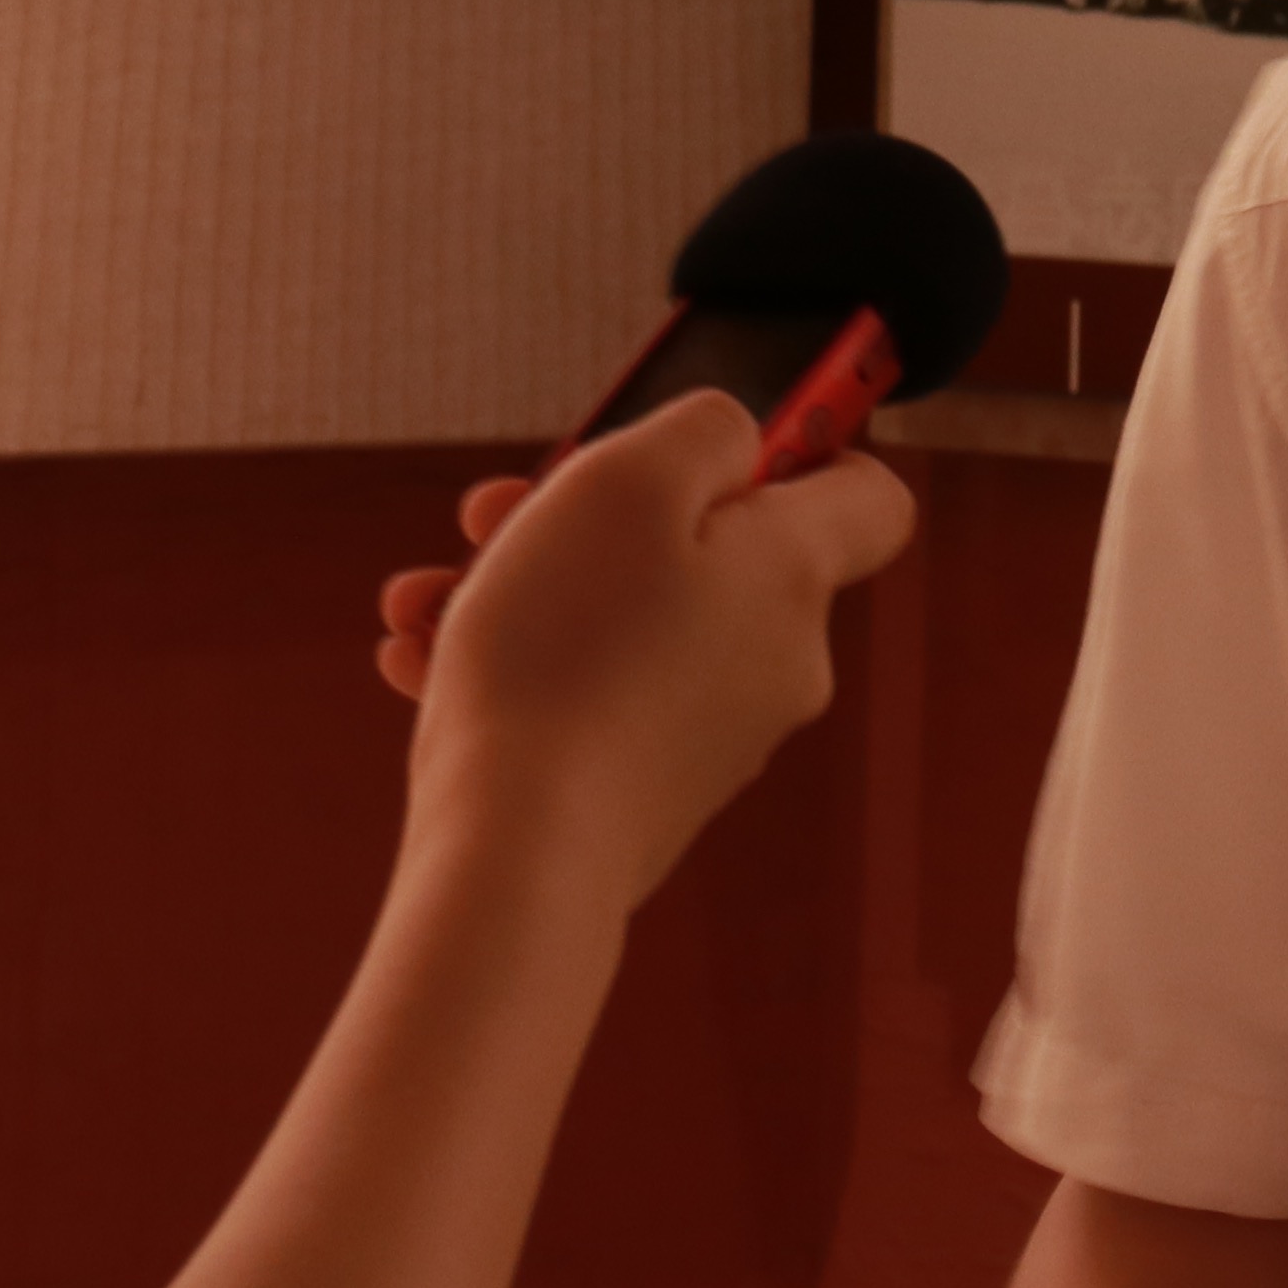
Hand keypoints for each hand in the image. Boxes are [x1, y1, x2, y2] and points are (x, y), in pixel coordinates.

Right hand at [368, 393, 916, 913]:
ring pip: (623, 620)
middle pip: (708, 549)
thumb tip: (736, 440)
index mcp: (795, 576)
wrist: (517, 855)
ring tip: (432, 592)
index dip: (804, 442)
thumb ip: (704, 431)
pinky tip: (421, 660)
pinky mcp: (646, 793)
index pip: (865, 496)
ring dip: (523, 587)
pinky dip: (511, 666)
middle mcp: (775, 660)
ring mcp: (711, 736)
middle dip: (593, 514)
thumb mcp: (631, 478)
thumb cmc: (567, 655)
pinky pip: (585, 695)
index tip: (713, 440)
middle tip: (502, 511)